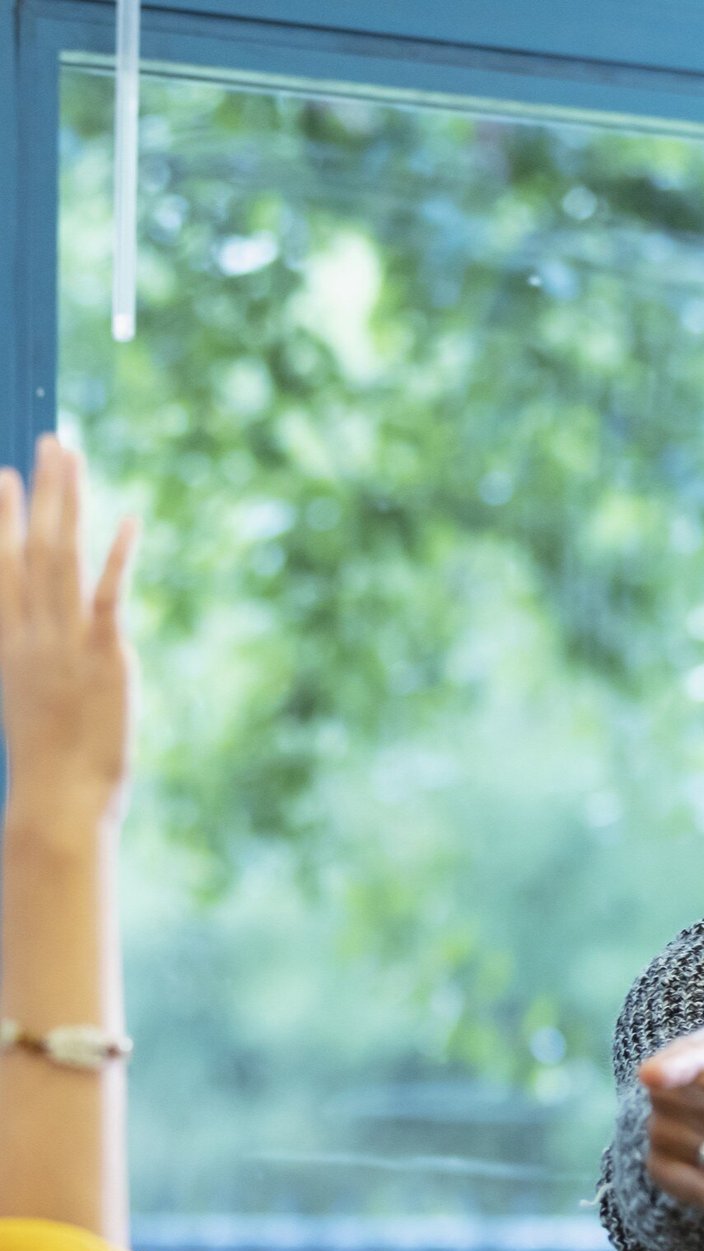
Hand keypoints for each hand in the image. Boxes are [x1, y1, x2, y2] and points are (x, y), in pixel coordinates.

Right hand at [0, 435, 140, 830]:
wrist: (58, 795)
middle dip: (41, 491)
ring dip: (69, 503)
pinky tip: (130, 521)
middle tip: (52, 441)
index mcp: (7, 639)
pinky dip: (119, 557)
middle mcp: (30, 629)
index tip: (1, 474)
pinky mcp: (104, 655)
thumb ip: (36, 657)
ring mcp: (65, 640)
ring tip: (73, 458)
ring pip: (62, 555)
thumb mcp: (30, 696)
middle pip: (32, 544)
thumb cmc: (48, 759)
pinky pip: (110, 595)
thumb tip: (42, 636)